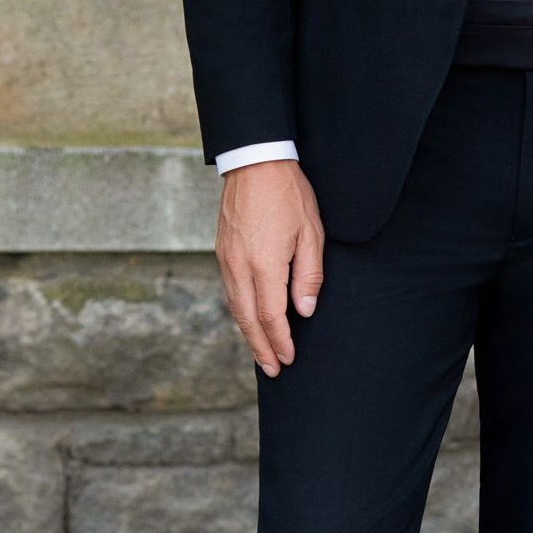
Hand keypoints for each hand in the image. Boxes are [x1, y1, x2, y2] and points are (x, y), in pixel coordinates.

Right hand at [215, 161, 324, 375]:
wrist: (254, 162)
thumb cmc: (288, 194)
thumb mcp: (311, 233)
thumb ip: (308, 274)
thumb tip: (304, 310)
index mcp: (264, 264)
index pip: (271, 315)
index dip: (281, 341)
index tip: (289, 359)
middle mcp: (240, 266)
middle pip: (247, 319)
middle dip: (261, 348)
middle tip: (273, 370)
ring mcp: (227, 259)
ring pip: (235, 307)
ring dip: (248, 334)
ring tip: (261, 353)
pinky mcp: (222, 251)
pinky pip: (230, 291)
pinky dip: (240, 313)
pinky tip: (249, 320)